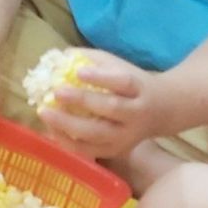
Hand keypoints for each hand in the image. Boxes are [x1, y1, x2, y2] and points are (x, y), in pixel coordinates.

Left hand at [40, 51, 169, 160]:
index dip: (101, 77)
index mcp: (140, 89)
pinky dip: (67, 142)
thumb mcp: (119, 66)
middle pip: (111, 109)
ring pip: (97, 134)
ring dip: (68, 125)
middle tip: (56, 92)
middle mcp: (136, 114)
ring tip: (44, 112)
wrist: (163, 111)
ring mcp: (127, 136)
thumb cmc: (132, 85)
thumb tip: (59, 57)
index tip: (79, 71)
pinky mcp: (116, 150)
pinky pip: (89, 151)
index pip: (123, 82)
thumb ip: (92, 59)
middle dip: (82, 101)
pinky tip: (49, 130)